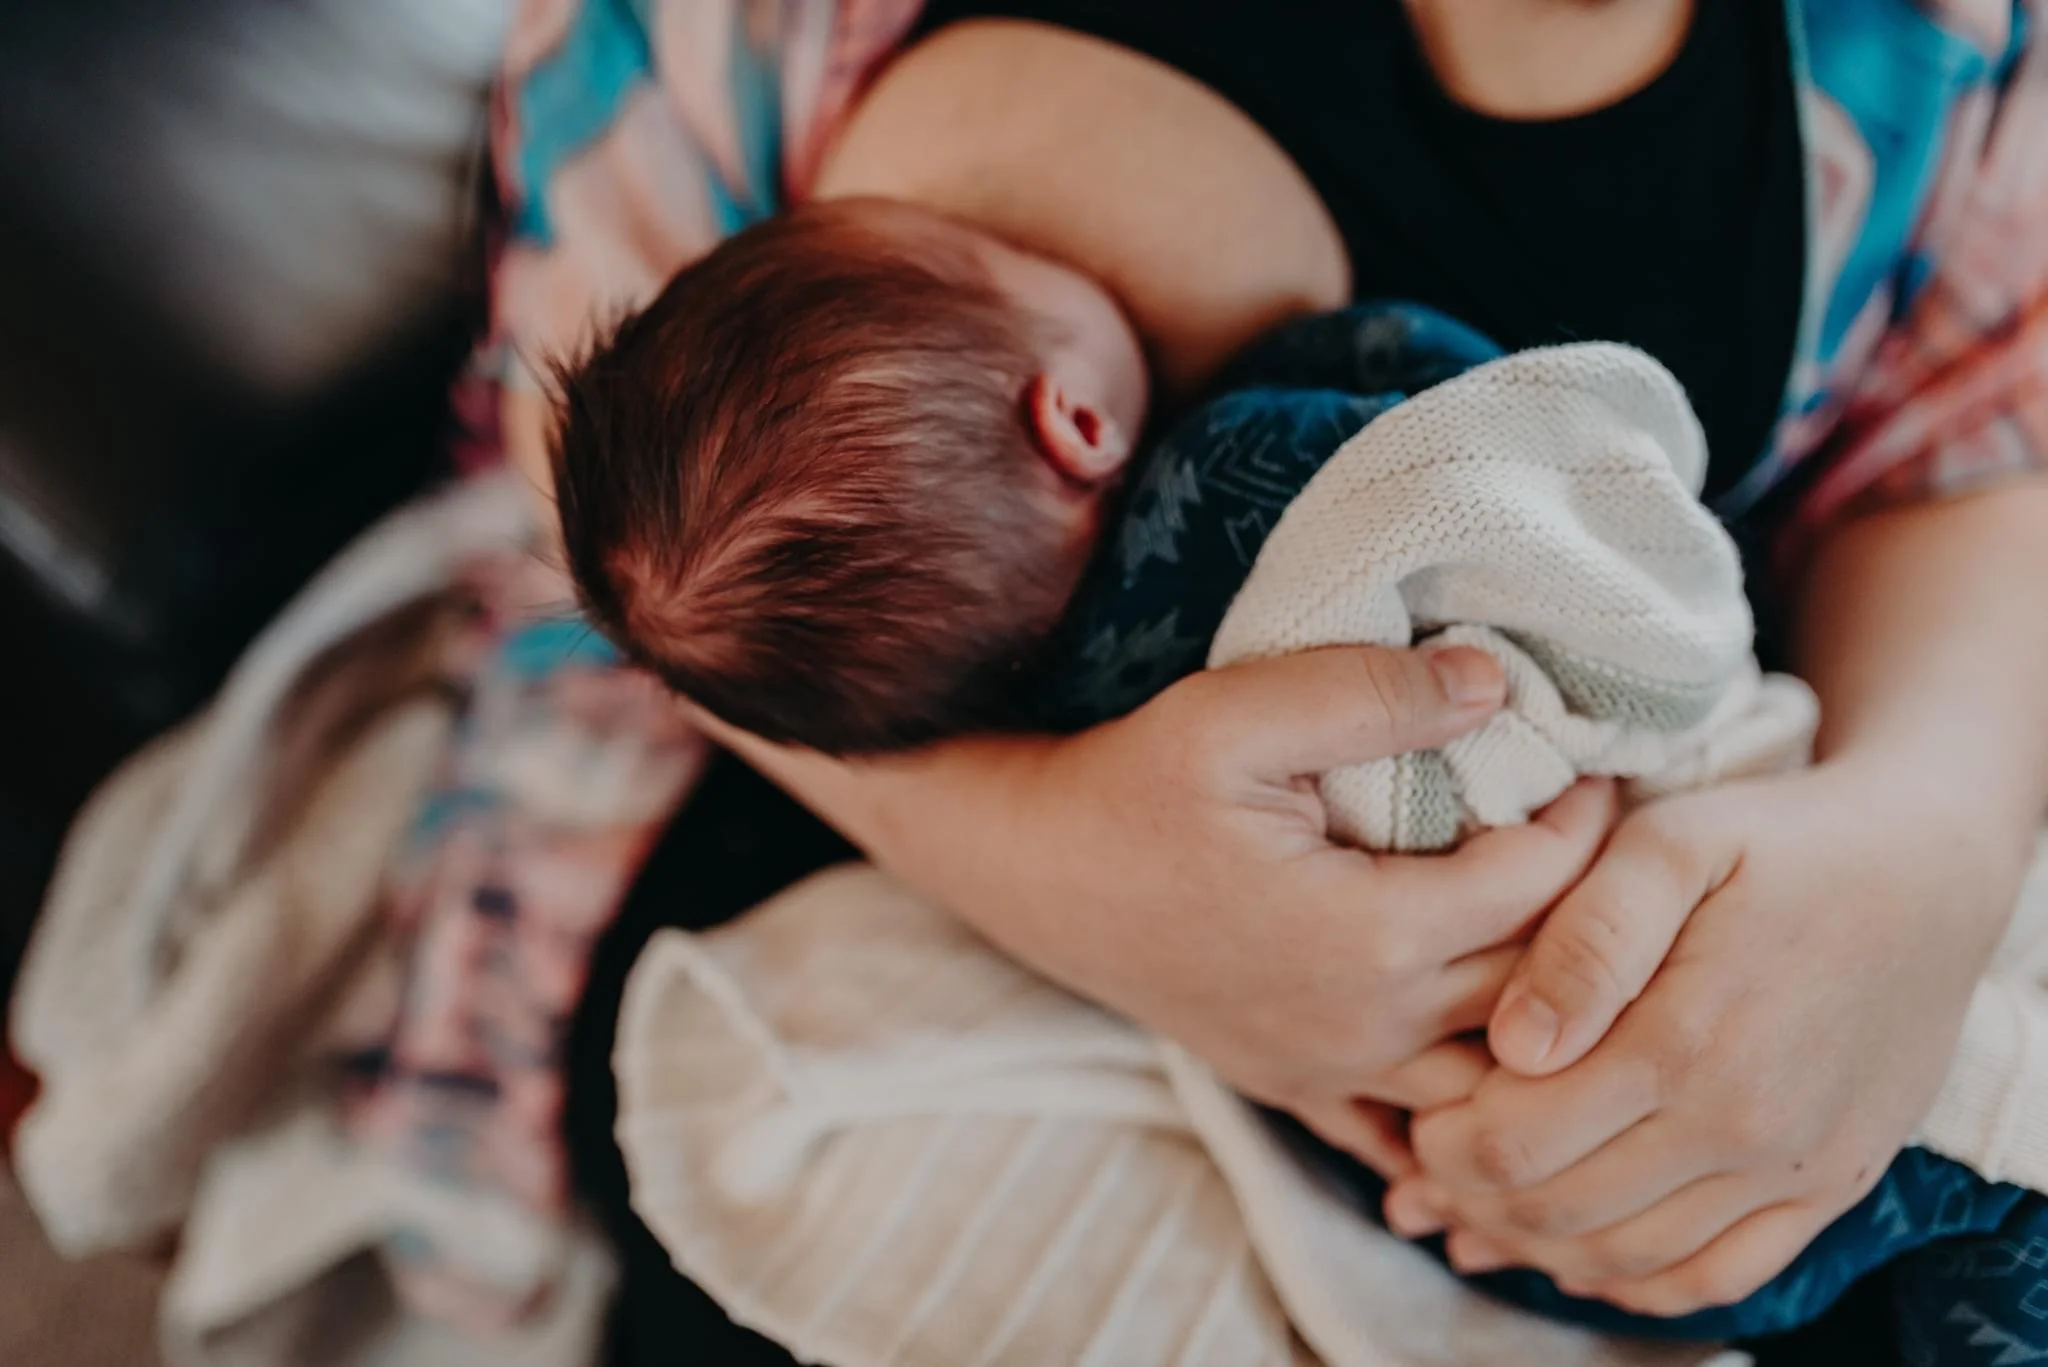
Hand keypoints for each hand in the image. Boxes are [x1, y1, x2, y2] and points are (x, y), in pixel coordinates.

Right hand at [740, 645, 1615, 1169]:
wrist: (1029, 869)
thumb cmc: (1128, 789)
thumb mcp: (1234, 716)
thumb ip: (1369, 695)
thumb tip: (1496, 684)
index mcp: (1369, 939)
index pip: (1539, 887)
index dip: (1590, 824)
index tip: (1604, 769)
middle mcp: (1365, 1028)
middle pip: (1535, 985)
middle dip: (1588, 913)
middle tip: (1609, 842)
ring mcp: (1330, 1070)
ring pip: (1493, 1068)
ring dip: (1542, 1006)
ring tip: (1563, 933)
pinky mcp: (1295, 1083)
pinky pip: (1412, 1125)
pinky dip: (1467, 1096)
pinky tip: (1489, 1058)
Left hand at [1385, 760, 2028, 1314]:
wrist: (1925, 872)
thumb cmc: (1779, 843)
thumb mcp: (1671, 845)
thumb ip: (1585, 941)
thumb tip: (1514, 1043)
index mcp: (1685, 1045)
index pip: (1519, 1143)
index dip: (1445, 1140)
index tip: (1418, 1109)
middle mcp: (1742, 1128)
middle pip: (1560, 1209)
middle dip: (1474, 1196)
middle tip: (1429, 1161)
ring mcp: (1792, 1170)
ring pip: (1627, 1258)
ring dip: (1536, 1244)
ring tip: (1480, 1205)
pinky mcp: (1830, 1188)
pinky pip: (1717, 1276)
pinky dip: (1633, 1280)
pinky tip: (1579, 1252)